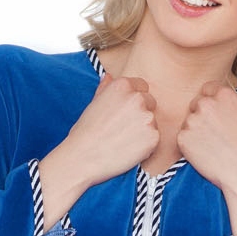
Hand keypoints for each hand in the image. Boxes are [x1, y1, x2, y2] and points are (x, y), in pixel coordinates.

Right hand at [36, 74, 159, 226]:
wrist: (81, 159)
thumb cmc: (84, 134)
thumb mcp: (92, 105)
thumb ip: (105, 88)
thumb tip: (109, 76)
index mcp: (122, 85)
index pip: (142, 87)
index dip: (133, 102)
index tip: (123, 115)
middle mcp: (137, 98)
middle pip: (151, 102)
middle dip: (140, 115)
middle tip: (121, 130)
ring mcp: (147, 117)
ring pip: (153, 122)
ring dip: (143, 131)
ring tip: (122, 142)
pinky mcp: (153, 136)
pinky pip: (155, 139)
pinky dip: (145, 146)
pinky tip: (127, 150)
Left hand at [175, 81, 236, 207]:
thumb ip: (222, 104)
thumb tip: (208, 101)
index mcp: (224, 94)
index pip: (207, 88)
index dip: (208, 100)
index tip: (213, 113)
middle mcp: (207, 103)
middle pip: (194, 104)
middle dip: (199, 116)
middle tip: (212, 133)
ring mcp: (193, 119)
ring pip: (187, 122)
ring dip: (194, 131)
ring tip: (211, 145)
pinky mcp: (182, 136)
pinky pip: (181, 137)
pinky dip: (188, 145)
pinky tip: (203, 153)